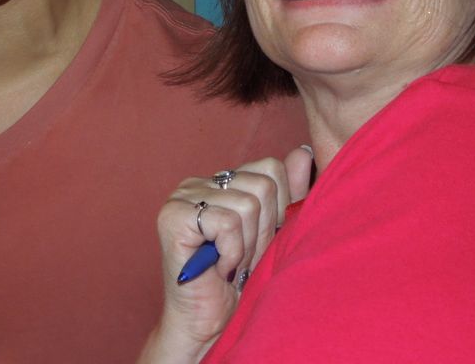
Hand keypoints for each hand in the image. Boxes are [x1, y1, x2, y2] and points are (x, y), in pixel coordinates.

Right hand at [139, 147, 313, 362]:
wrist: (210, 322)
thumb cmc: (241, 280)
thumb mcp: (273, 232)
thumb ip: (288, 192)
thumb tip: (302, 151)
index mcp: (219, 180)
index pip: (270, 168)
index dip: (278, 210)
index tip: (260, 240)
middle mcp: (197, 182)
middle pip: (262, 186)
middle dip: (263, 231)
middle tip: (243, 256)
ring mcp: (182, 197)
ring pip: (247, 205)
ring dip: (247, 246)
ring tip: (231, 262)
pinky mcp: (172, 217)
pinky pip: (227, 223)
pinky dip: (232, 253)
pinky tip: (219, 267)